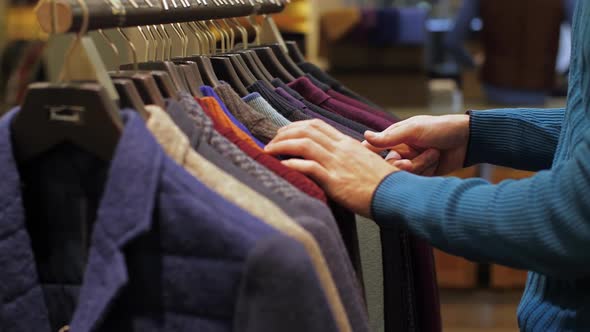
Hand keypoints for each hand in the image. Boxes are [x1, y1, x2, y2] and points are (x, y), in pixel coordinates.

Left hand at [265, 120, 399, 217]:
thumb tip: (338, 159)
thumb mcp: (366, 163)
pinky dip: (291, 165)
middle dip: (284, 133)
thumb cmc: (384, 184)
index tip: (283, 132)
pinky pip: (309, 167)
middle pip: (306, 130)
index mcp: (348, 143)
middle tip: (270, 142)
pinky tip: (281, 167)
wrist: (398, 195)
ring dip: (282, 146)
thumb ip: (351, 157)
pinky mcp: (336, 181)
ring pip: (304, 144)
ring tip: (268, 152)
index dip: (296, 126)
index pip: (317, 125)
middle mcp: (341, 149)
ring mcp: (338, 164)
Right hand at [363, 114, 469, 175]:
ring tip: (434, 154)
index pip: (373, 148)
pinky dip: (427, 171)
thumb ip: (389, 136)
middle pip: (390, 166)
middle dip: (403, 164)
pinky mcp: (423, 174)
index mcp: (395, 138)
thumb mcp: (413, 130)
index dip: (370, 157)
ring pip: (404, 174)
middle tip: (411, 161)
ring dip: (420, 165)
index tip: (369, 163)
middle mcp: (401, 151)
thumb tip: (365, 136)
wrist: (468, 140)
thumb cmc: (441, 128)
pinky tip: (436, 162)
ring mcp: (413, 163)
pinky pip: (417, 180)